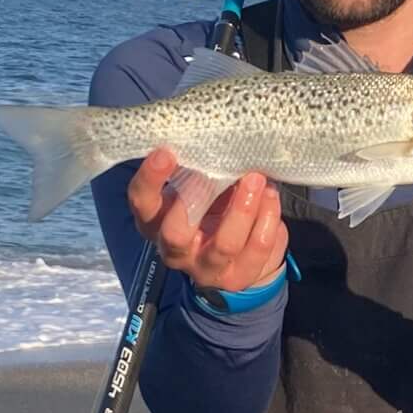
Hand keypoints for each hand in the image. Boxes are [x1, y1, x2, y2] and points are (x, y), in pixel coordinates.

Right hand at [128, 148, 288, 294]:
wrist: (239, 256)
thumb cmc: (212, 208)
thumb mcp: (199, 188)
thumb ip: (200, 169)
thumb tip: (216, 135)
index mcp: (156, 222)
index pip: (142, 202)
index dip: (150, 179)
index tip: (166, 152)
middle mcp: (175, 250)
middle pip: (176, 233)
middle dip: (199, 198)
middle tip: (222, 169)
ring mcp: (207, 268)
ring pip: (225, 243)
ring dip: (244, 208)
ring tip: (257, 179)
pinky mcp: (239, 276)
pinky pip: (257, 247)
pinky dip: (268, 218)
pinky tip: (270, 196)